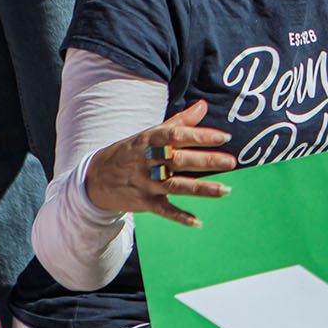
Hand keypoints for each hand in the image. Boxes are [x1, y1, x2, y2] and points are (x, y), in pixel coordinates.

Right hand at [83, 100, 235, 226]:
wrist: (95, 178)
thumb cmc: (130, 152)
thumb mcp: (150, 134)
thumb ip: (179, 121)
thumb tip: (203, 105)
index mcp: (150, 141)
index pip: (177, 136)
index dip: (200, 136)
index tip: (224, 137)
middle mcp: (148, 162)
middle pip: (180, 161)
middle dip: (207, 161)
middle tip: (232, 162)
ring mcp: (146, 183)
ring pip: (177, 186)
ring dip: (202, 189)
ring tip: (226, 190)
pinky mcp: (144, 202)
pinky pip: (164, 211)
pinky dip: (180, 216)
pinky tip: (198, 221)